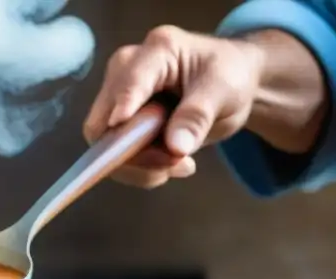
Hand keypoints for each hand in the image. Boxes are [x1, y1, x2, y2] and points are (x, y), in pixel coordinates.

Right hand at [82, 26, 265, 188]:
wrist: (231, 83)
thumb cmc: (228, 75)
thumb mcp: (224, 90)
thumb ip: (198, 115)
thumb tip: (176, 148)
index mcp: (157, 51)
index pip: (129, 80)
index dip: (123, 103)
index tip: (121, 124)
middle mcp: (128, 71)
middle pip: (105, 120)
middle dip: (134, 151)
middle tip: (173, 163)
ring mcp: (120, 98)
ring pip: (107, 145)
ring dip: (142, 166)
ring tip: (181, 165)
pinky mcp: (121, 124)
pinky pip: (117, 157)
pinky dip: (143, 169)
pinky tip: (173, 164)